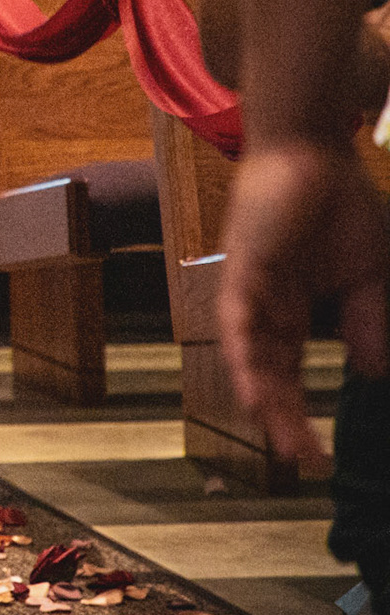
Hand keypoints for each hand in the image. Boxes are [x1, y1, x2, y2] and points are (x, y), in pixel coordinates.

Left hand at [220, 142, 389, 468]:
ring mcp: (250, 289)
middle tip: (301, 461)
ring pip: (249, 354)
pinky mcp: (243, 268)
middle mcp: (264, 308)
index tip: (317, 458)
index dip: (301, 415)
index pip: (290, 374)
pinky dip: (244, 353)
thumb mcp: (366, 278)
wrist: (315, 153)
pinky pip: (239, 318)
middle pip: (267, 374)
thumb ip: (366, 325)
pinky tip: (253, 386)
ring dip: (263, 396)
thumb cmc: (338, 210)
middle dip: (282, 419)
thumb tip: (375, 374)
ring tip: (280, 436)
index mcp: (291, 313)